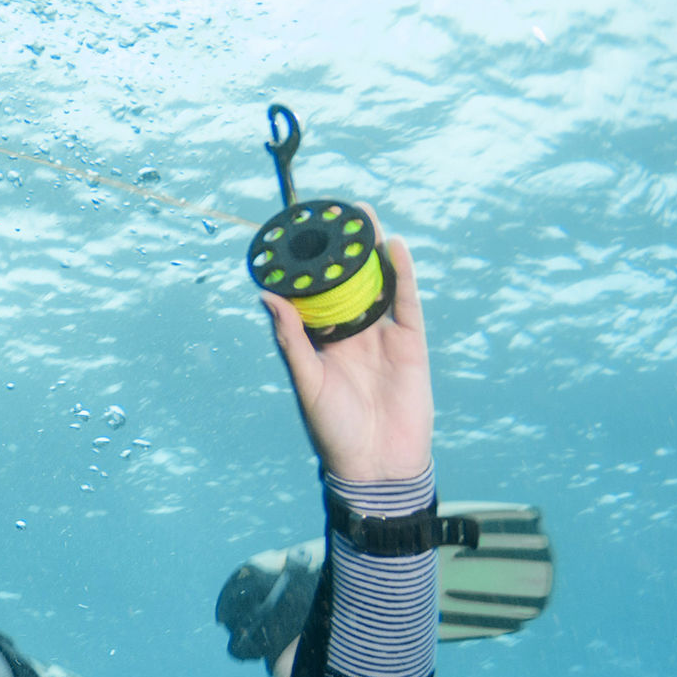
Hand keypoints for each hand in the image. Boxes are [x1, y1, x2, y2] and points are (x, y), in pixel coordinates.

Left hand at [262, 217, 433, 483]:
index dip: (308, 268)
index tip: (299, 235)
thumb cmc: (334, 431)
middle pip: (346, 283)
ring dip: (371, 251)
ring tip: (364, 216)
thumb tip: (266, 297)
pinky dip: (402, 273)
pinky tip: (394, 245)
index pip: (312, 297)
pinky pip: (405, 300)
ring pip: (376, 284)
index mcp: (319, 342)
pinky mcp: (409, 341)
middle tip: (337, 213)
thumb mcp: (307, 382)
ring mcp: (381, 335)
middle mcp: (349, 333)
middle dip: (343, 250)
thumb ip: (291, 339)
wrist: (379, 464)